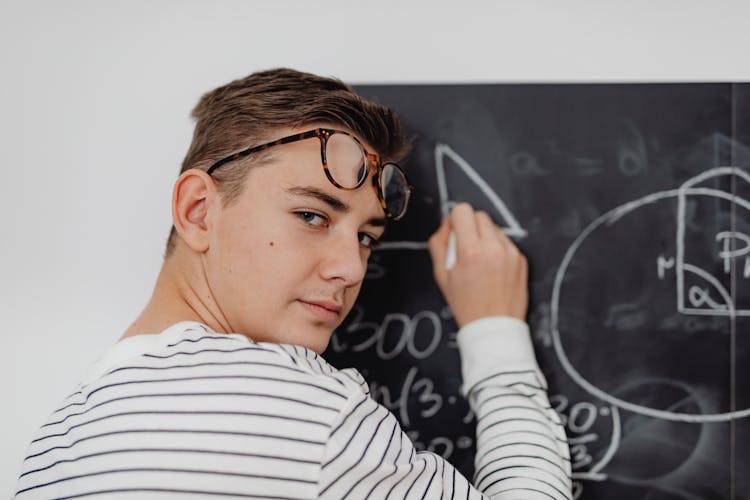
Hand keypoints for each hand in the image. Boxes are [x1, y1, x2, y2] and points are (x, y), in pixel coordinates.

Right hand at [428, 203, 527, 327]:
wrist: (494, 327)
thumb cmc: (467, 305)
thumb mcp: (441, 276)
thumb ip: (439, 244)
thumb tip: (446, 225)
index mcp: (471, 252)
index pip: (462, 211)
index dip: (454, 220)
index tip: (454, 232)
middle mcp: (493, 248)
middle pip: (479, 215)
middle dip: (469, 226)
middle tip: (465, 247)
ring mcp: (510, 253)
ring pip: (493, 227)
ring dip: (484, 236)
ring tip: (479, 260)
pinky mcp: (521, 259)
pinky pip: (505, 241)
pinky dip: (496, 248)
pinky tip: (492, 268)